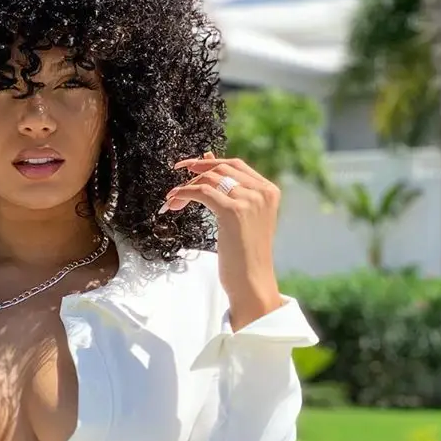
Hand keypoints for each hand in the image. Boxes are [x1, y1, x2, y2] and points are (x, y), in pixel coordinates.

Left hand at [159, 151, 282, 329]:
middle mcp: (262, 191)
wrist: (252, 282)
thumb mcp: (241, 218)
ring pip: (210, 179)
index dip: (210, 163)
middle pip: (222, 169)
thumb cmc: (245, 257)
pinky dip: (184, 194)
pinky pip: (203, 192)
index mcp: (269, 191)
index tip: (189, 167)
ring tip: (171, 201)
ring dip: (186, 187)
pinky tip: (173, 202)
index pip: (236, 165)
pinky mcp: (233, 211)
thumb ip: (230, 191)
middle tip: (175, 182)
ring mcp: (249, 200)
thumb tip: (208, 158)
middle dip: (195, 173)